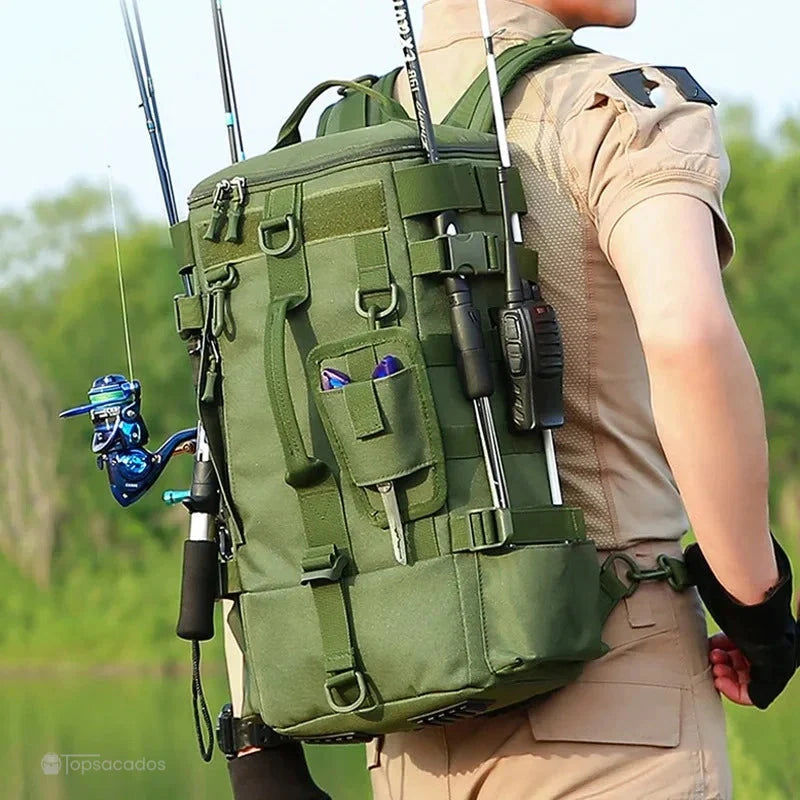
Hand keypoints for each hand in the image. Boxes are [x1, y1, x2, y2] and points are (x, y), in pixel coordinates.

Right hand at [686, 536, 798, 708]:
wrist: (752, 591)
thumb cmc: (733, 584)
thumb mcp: (721, 589)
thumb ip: (712, 582)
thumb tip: (688, 557)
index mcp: (766, 627)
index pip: (747, 648)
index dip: (725, 650)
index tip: (711, 644)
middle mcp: (776, 644)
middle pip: (748, 666)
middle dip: (724, 664)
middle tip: (711, 655)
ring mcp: (778, 659)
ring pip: (751, 680)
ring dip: (727, 677)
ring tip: (714, 662)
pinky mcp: (774, 673)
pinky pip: (757, 695)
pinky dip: (734, 691)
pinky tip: (719, 677)